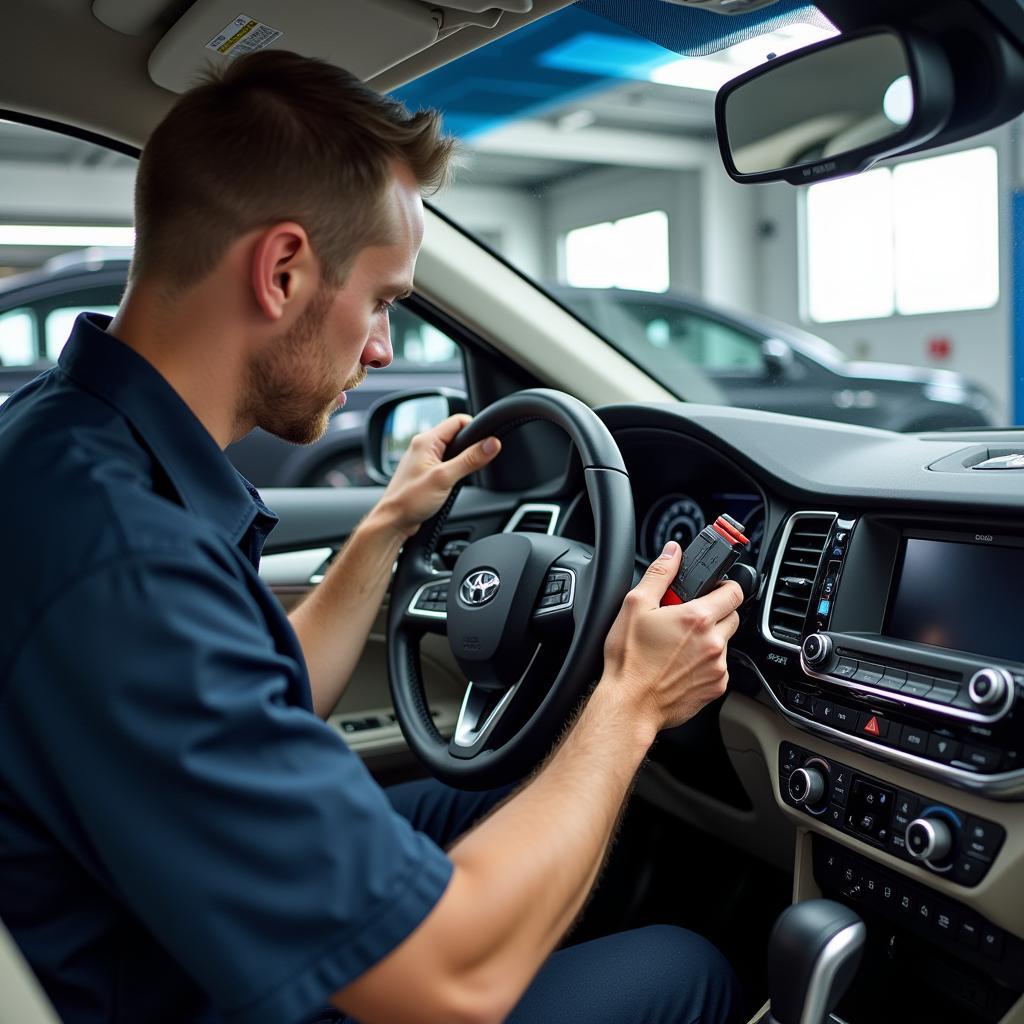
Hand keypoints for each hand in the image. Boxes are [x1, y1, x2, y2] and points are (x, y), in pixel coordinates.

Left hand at [376, 414, 500, 538]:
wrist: (393, 521)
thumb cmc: (410, 500)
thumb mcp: (445, 478)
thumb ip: (470, 460)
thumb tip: (492, 444)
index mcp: (426, 440)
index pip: (458, 421)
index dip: (475, 429)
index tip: (487, 443)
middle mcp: (423, 446)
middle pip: (456, 435)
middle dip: (470, 447)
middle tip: (475, 464)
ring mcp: (423, 459)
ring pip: (452, 451)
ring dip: (462, 461)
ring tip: (460, 477)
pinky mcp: (425, 472)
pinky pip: (445, 463)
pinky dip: (454, 470)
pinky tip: (453, 483)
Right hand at [600, 541, 742, 732]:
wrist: (630, 705)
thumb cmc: (629, 660)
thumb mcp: (635, 606)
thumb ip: (659, 574)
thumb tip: (673, 552)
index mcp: (697, 618)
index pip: (734, 591)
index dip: (724, 586)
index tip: (712, 589)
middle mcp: (714, 642)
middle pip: (732, 616)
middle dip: (714, 613)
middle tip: (687, 619)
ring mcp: (717, 667)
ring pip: (725, 643)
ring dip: (709, 639)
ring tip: (678, 646)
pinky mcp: (716, 688)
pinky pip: (719, 667)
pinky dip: (705, 663)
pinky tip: (681, 665)